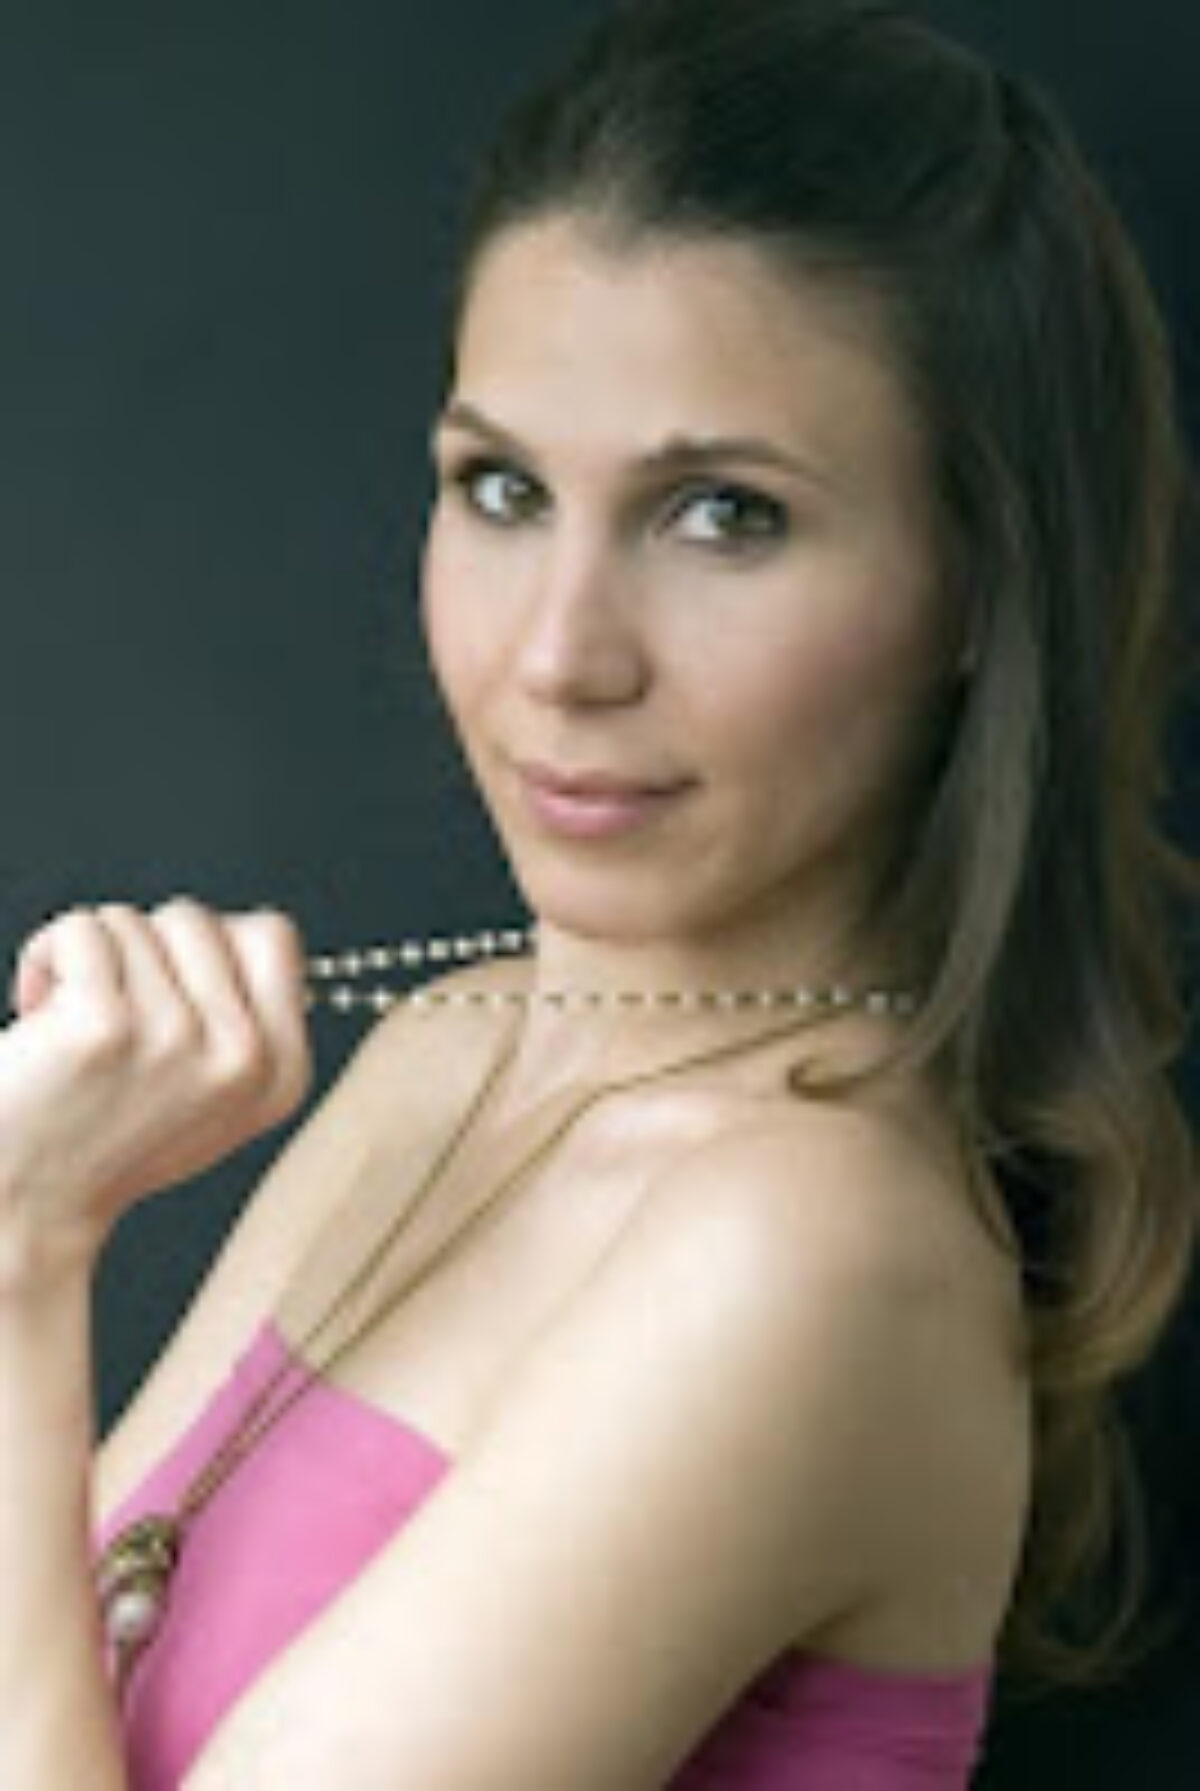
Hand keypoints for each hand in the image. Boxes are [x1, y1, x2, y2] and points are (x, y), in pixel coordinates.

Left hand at [0, 899, 312, 1282]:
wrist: (22, 1206)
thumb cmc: (101, 1140)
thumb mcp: (211, 1095)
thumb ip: (244, 1017)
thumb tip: (240, 928)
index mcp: (280, 1072)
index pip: (272, 936)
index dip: (204, 945)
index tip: (163, 988)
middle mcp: (243, 1056)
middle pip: (195, 919)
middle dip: (137, 949)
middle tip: (111, 1010)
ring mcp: (178, 1038)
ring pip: (131, 921)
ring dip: (87, 959)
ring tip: (69, 1022)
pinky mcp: (108, 1024)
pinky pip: (81, 929)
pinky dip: (45, 956)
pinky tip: (37, 1012)